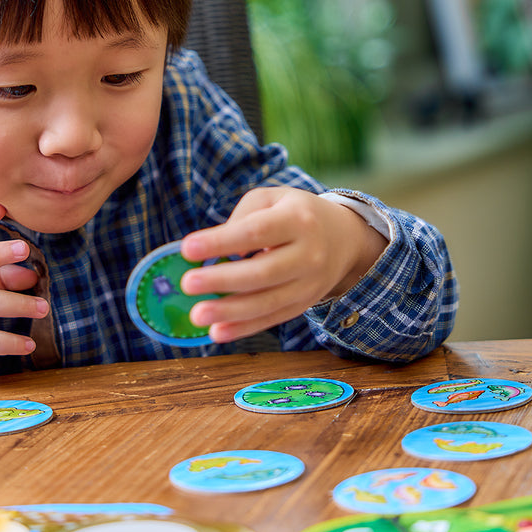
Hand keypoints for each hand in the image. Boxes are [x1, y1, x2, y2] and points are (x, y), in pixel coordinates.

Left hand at [178, 187, 384, 343]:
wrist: (344, 238)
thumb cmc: (294, 213)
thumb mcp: (271, 199)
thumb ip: (242, 217)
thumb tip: (221, 251)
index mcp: (298, 219)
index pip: (256, 232)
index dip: (221, 241)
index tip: (187, 248)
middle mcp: (309, 253)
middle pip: (263, 272)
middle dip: (223, 280)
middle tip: (187, 284)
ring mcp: (309, 283)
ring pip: (267, 302)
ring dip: (229, 312)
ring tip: (197, 314)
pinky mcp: (304, 303)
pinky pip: (272, 319)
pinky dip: (244, 328)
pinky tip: (217, 332)